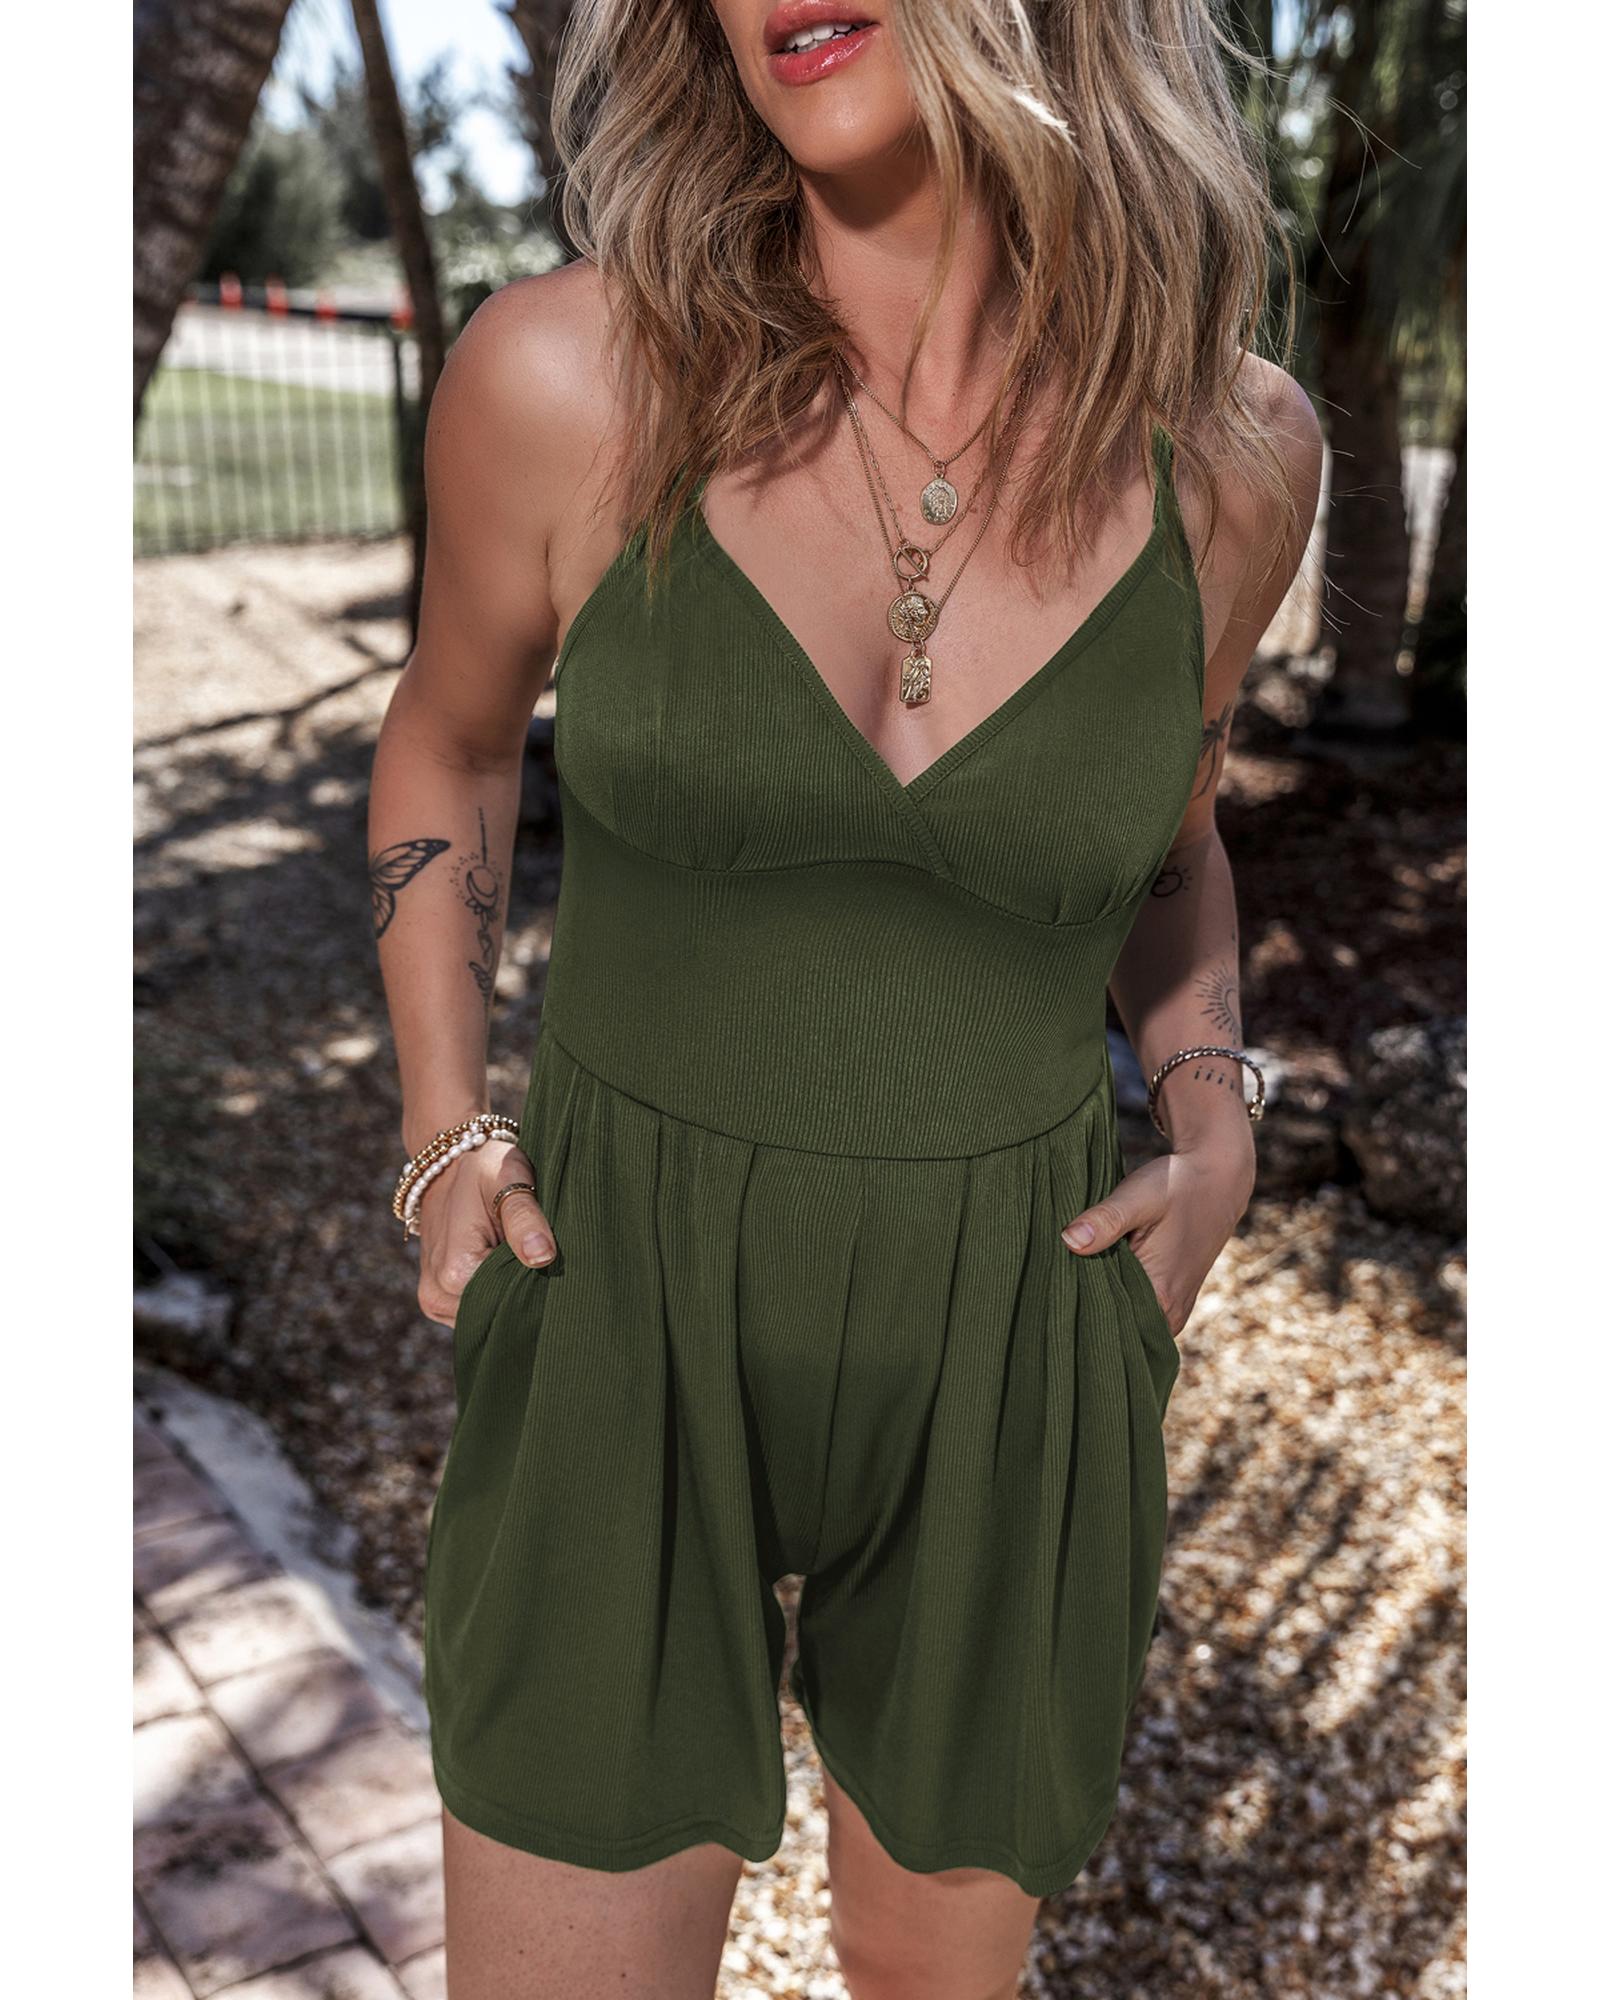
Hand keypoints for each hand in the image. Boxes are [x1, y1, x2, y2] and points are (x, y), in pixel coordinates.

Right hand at [416, 1138, 557, 1327]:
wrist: (447, 1165)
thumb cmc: (482, 1168)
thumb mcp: (506, 1178)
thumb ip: (524, 1218)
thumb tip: (543, 1257)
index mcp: (455, 1272)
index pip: (512, 1301)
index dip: (537, 1280)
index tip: (550, 1253)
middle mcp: (438, 1295)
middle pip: (499, 1312)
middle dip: (522, 1288)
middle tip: (536, 1249)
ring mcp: (434, 1302)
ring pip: (488, 1313)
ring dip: (507, 1290)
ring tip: (514, 1252)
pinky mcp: (436, 1301)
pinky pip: (475, 1309)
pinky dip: (492, 1291)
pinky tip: (500, 1264)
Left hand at [1059, 1136, 1253, 1335]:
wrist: (1217, 1181)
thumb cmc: (1177, 1186)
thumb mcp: (1139, 1196)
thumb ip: (1105, 1220)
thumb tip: (1068, 1240)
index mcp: (1162, 1297)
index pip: (1106, 1323)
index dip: (1076, 1308)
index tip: (1049, 1293)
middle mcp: (1170, 1315)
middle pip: (1113, 1325)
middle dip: (1084, 1307)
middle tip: (1053, 1285)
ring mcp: (1172, 1312)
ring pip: (1123, 1320)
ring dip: (1098, 1301)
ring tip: (1072, 1278)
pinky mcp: (1170, 1302)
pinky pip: (1134, 1311)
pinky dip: (1114, 1296)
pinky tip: (1094, 1276)